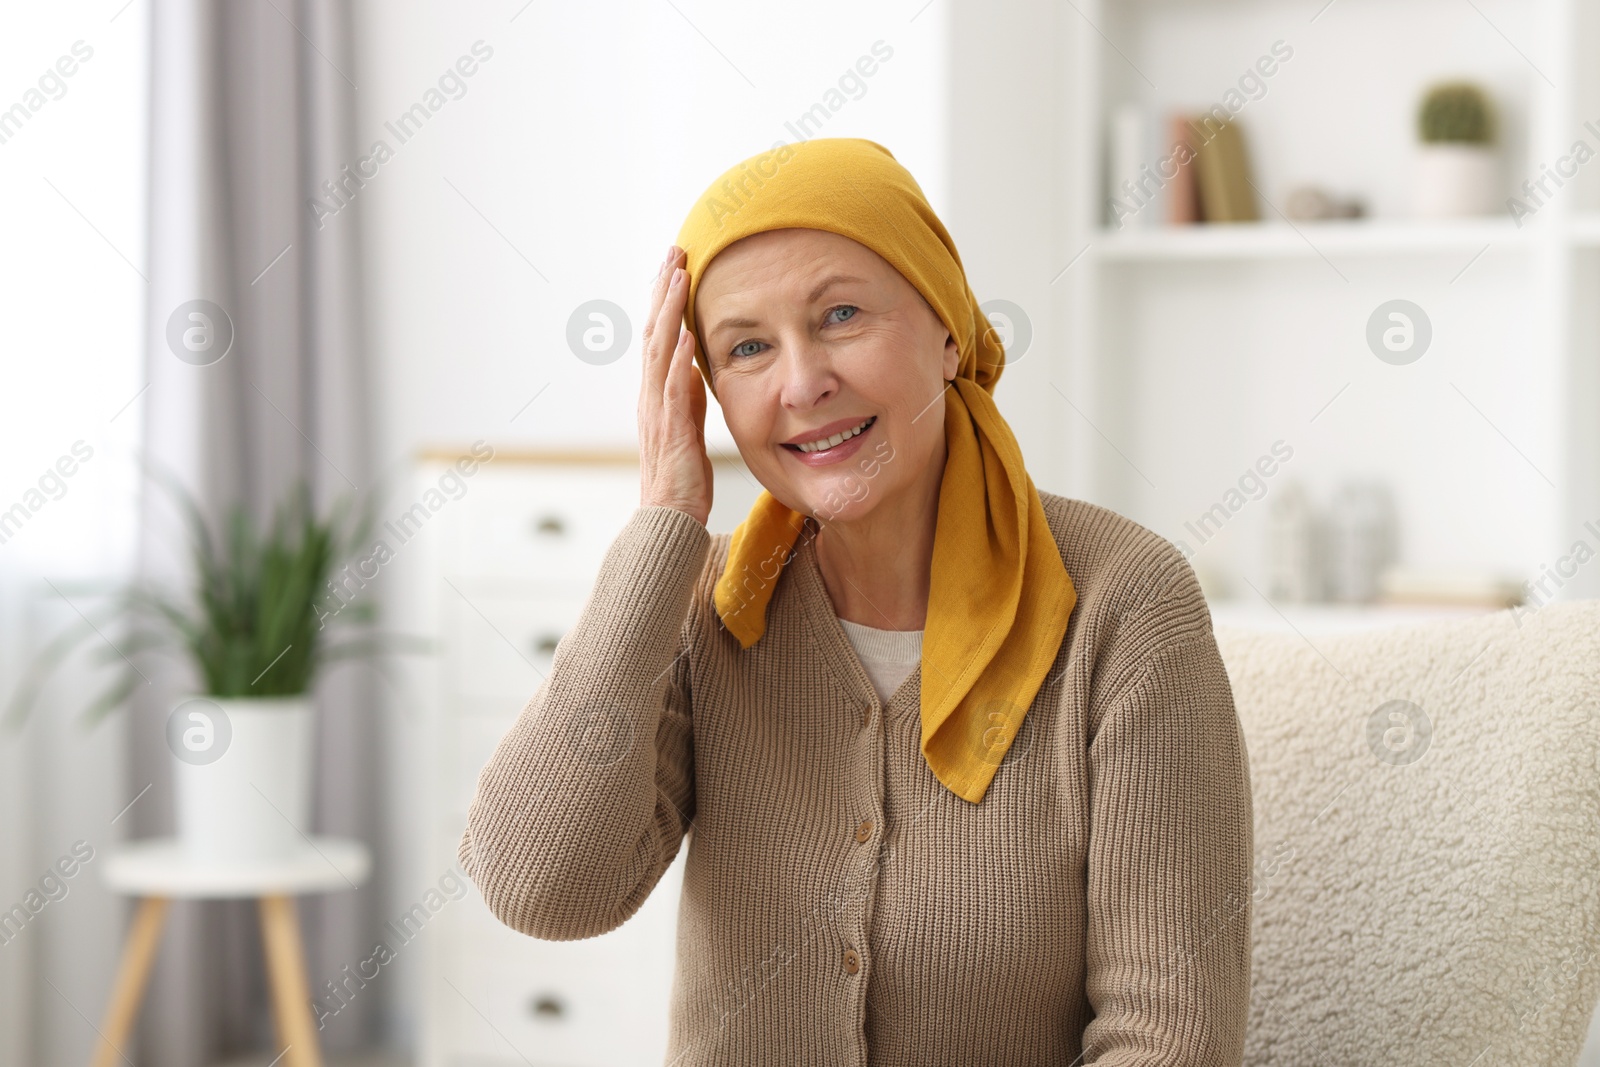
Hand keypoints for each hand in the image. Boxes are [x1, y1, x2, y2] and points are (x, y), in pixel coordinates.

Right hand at [638, 245, 712, 526]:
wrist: (669, 521)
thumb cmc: (682, 481)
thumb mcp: (688, 429)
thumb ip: (688, 398)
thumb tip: (691, 367)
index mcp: (656, 396)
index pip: (658, 338)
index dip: (665, 301)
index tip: (676, 265)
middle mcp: (651, 398)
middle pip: (654, 334)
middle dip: (664, 291)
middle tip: (674, 251)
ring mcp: (658, 414)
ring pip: (659, 353)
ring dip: (668, 313)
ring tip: (678, 276)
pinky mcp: (672, 434)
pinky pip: (673, 391)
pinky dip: (678, 361)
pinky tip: (685, 335)